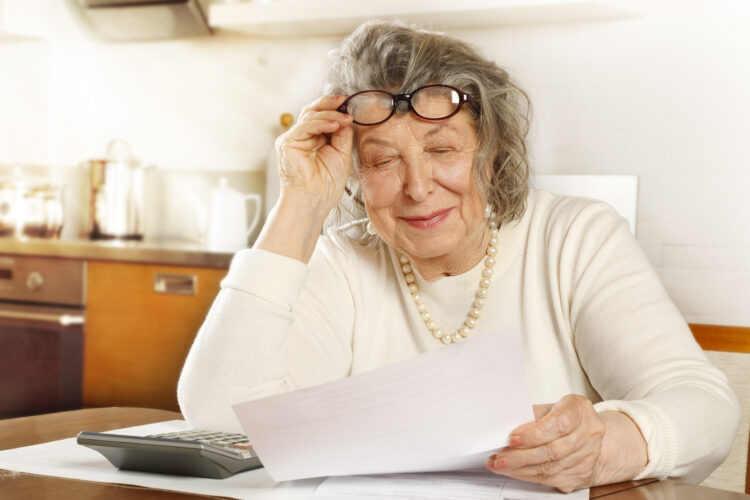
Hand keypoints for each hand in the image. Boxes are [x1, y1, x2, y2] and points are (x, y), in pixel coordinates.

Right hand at [275, 95, 353, 214]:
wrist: (314, 201)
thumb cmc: (326, 185)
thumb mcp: (341, 154)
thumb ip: (342, 134)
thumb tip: (347, 115)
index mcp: (314, 140)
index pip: (322, 117)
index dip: (335, 108)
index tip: (348, 104)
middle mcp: (302, 137)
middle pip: (313, 111)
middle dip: (329, 104)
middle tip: (344, 100)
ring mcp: (293, 139)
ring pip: (310, 116)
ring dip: (329, 114)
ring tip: (344, 118)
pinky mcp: (287, 143)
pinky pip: (305, 126)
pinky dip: (321, 122)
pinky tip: (334, 124)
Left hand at [485, 394, 646, 492]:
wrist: (590, 434)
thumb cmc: (566, 416)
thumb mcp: (551, 406)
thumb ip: (532, 415)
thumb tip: (505, 427)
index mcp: (580, 410)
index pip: (557, 424)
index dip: (533, 434)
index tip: (512, 438)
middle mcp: (588, 433)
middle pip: (553, 450)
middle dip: (521, 456)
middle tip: (500, 457)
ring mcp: (588, 456)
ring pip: (551, 468)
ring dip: (521, 469)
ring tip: (501, 465)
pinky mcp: (582, 475)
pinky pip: (552, 479)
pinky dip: (529, 476)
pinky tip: (514, 471)